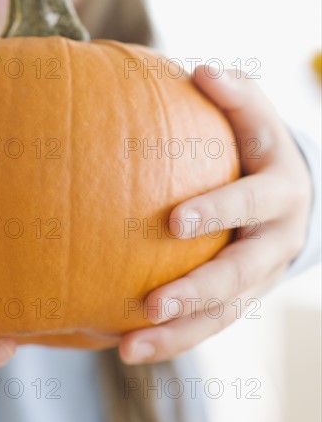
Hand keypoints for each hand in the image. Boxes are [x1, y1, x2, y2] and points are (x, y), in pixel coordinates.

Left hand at [119, 65, 312, 363]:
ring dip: (179, 334)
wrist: (292, 193)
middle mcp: (275, 239)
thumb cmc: (258, 146)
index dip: (219, 210)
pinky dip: (173, 340)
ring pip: (224, 314)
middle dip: (198, 291)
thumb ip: (234, 95)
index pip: (251, 201)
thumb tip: (200, 70)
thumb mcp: (256, 116)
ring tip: (129, 350)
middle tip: (152, 305)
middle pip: (241, 274)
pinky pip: (209, 324)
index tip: (174, 221)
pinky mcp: (242, 297)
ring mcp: (261, 275)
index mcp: (279, 191)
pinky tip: (129, 349)